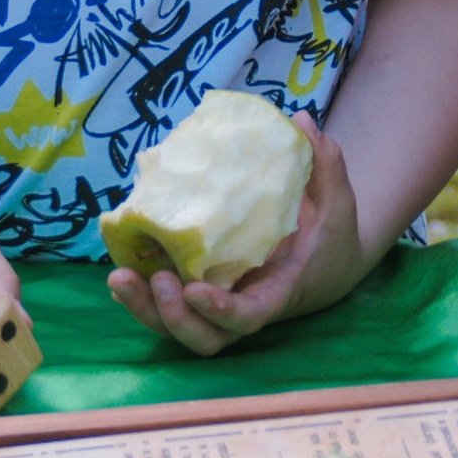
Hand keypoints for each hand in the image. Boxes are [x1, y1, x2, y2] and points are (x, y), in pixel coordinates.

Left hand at [110, 123, 365, 352]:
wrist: (327, 265)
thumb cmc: (331, 235)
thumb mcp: (338, 201)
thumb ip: (325, 164)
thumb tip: (299, 120)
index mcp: (278, 292)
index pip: (247, 316)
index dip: (219, 310)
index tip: (193, 289)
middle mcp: (244, 307)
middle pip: (205, 337)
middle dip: (173, 318)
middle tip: (155, 279)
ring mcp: (220, 307)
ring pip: (179, 330)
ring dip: (146, 311)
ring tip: (120, 278)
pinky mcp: (201, 296)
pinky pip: (168, 309)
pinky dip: (141, 299)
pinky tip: (120, 272)